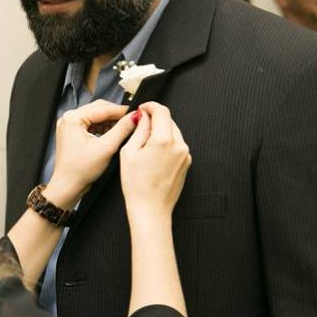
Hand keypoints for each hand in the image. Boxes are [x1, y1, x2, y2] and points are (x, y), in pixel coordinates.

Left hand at [47, 100, 133, 205]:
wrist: (67, 186)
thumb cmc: (79, 170)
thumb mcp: (106, 148)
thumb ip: (122, 129)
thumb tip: (134, 117)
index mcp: (73, 118)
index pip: (103, 108)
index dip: (122, 111)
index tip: (136, 113)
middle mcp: (69, 118)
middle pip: (99, 109)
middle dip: (116, 115)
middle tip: (132, 119)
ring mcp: (70, 125)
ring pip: (96, 117)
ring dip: (110, 121)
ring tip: (125, 127)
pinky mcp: (72, 133)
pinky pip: (91, 125)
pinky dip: (103, 128)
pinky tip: (113, 133)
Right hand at [118, 102, 191, 217]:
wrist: (151, 209)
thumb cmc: (137, 185)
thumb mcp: (129, 152)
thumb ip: (139, 130)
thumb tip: (143, 116)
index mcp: (164, 140)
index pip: (162, 111)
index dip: (150, 106)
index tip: (142, 109)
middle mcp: (179, 145)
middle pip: (169, 121)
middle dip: (155, 120)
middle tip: (140, 126)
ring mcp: (185, 154)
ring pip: (174, 132)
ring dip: (161, 132)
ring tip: (145, 145)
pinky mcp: (187, 163)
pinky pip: (177, 145)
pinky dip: (167, 144)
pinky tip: (153, 156)